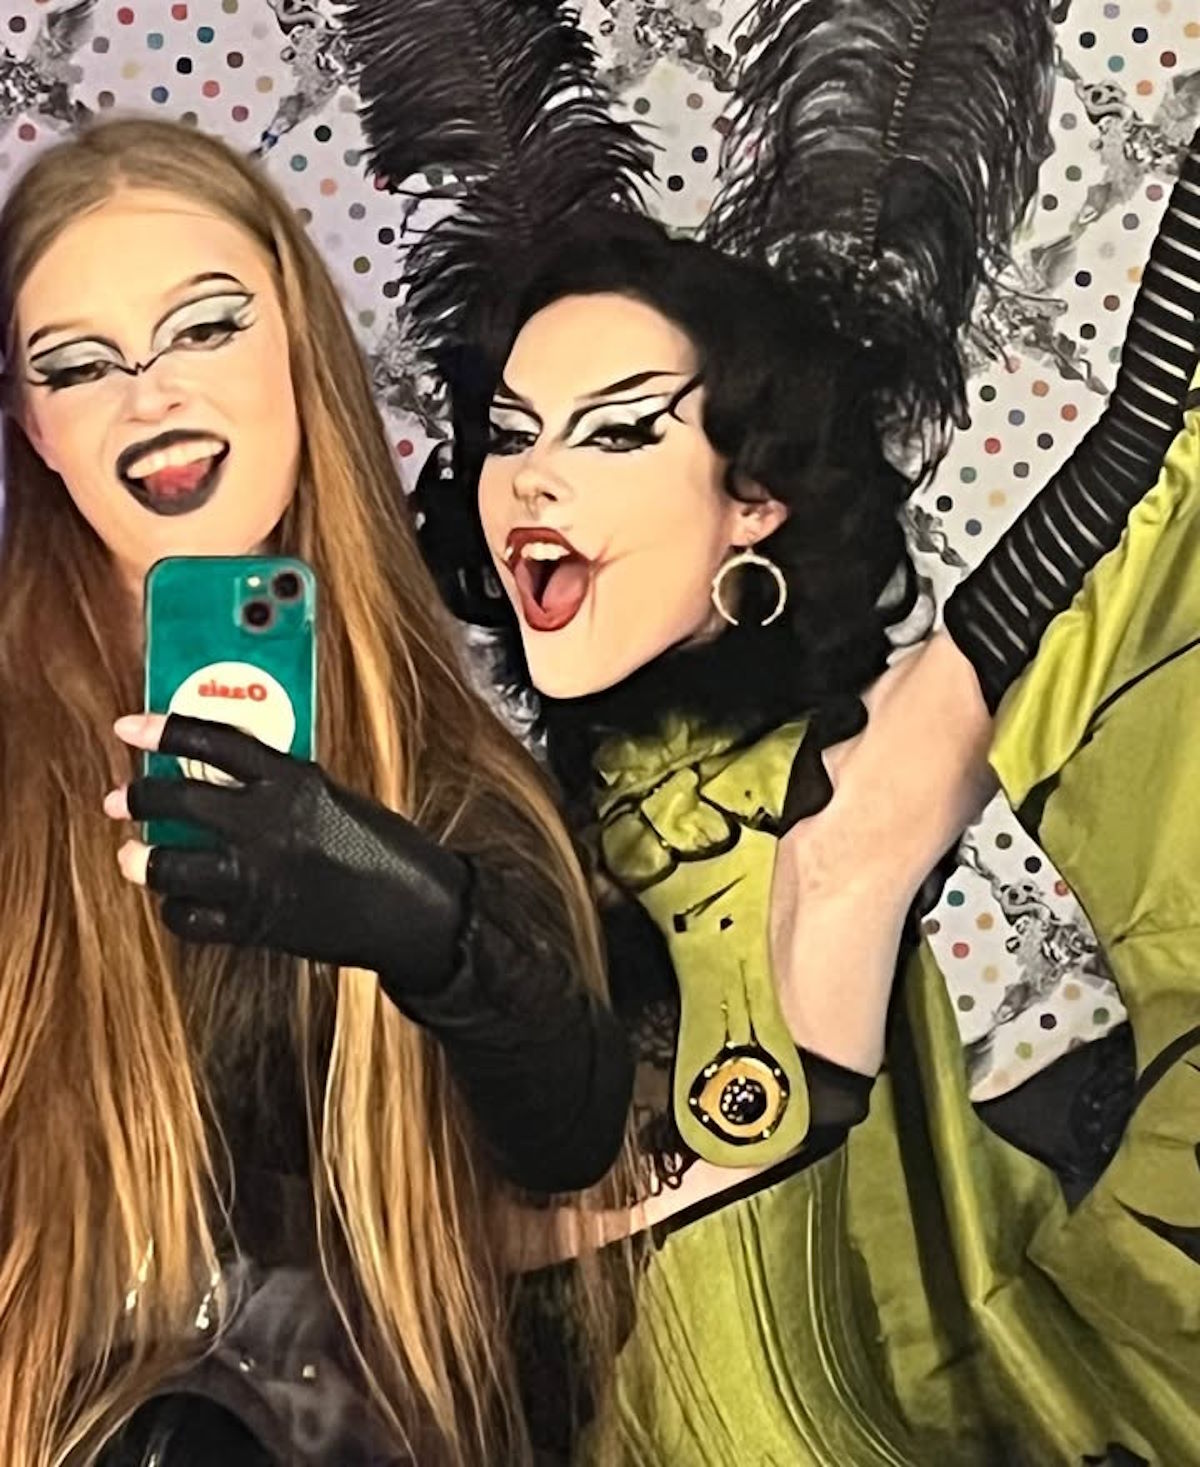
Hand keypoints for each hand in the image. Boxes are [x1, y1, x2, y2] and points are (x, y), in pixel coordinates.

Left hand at [104, 713, 467, 983]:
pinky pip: (190, 918)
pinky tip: (179, 900)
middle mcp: (266, 825)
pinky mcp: (254, 924)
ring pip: (168, 866)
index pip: (213, 743)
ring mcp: (256, 877)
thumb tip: (222, 782)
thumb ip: (281, 787)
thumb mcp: (333, 796)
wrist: (410, 909)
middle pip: (177, 802)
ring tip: (132, 857)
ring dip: (141, 860)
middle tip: (123, 799)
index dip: (164, 730)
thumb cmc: (381, 847)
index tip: (129, 727)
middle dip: (139, 798)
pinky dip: (177, 908)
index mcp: (292, 782)